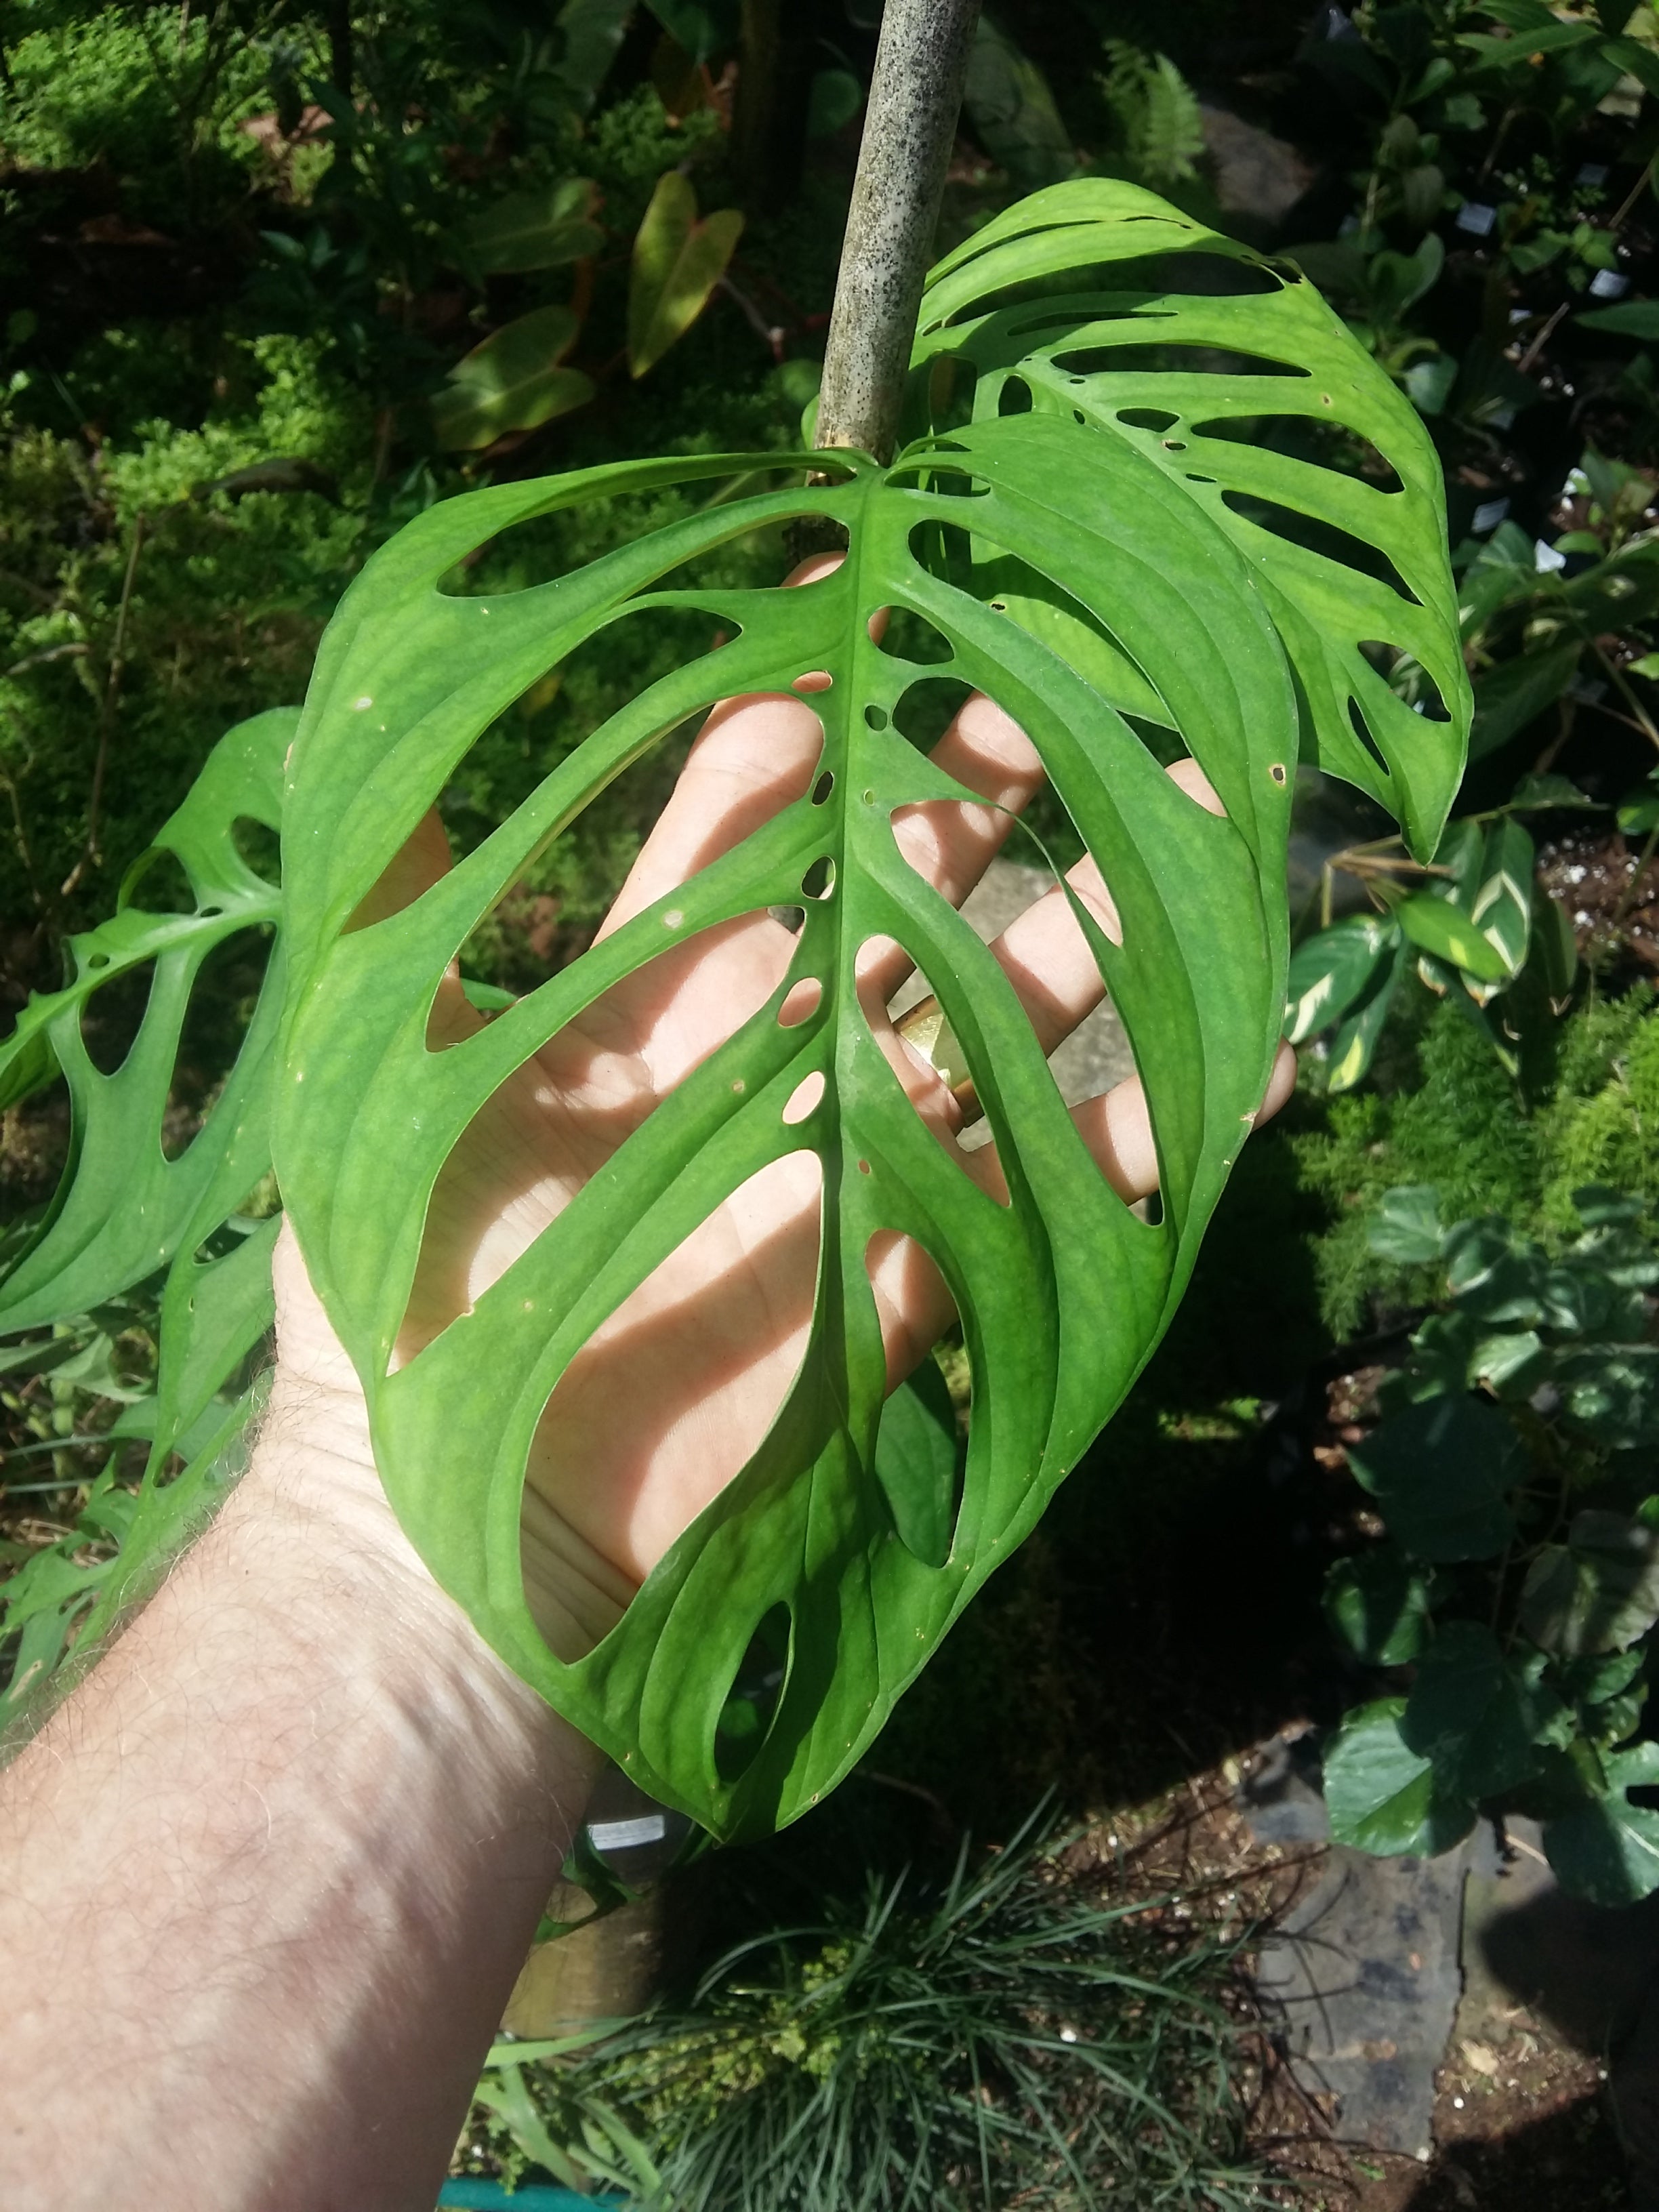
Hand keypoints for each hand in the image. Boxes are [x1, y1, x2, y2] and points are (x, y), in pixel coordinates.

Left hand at [274, 555, 1295, 1657]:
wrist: (474, 1548)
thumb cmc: (412, 1313)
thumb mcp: (375, 1079)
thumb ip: (396, 902)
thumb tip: (349, 715)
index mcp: (655, 990)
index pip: (746, 805)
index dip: (801, 696)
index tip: (860, 584)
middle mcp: (777, 1051)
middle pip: (907, 876)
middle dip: (983, 769)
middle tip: (1065, 664)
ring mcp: (865, 1160)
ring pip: (1007, 1003)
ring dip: (1104, 906)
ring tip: (1209, 787)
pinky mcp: (931, 1272)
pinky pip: (1069, 1179)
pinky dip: (1164, 1122)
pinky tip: (1252, 1043)